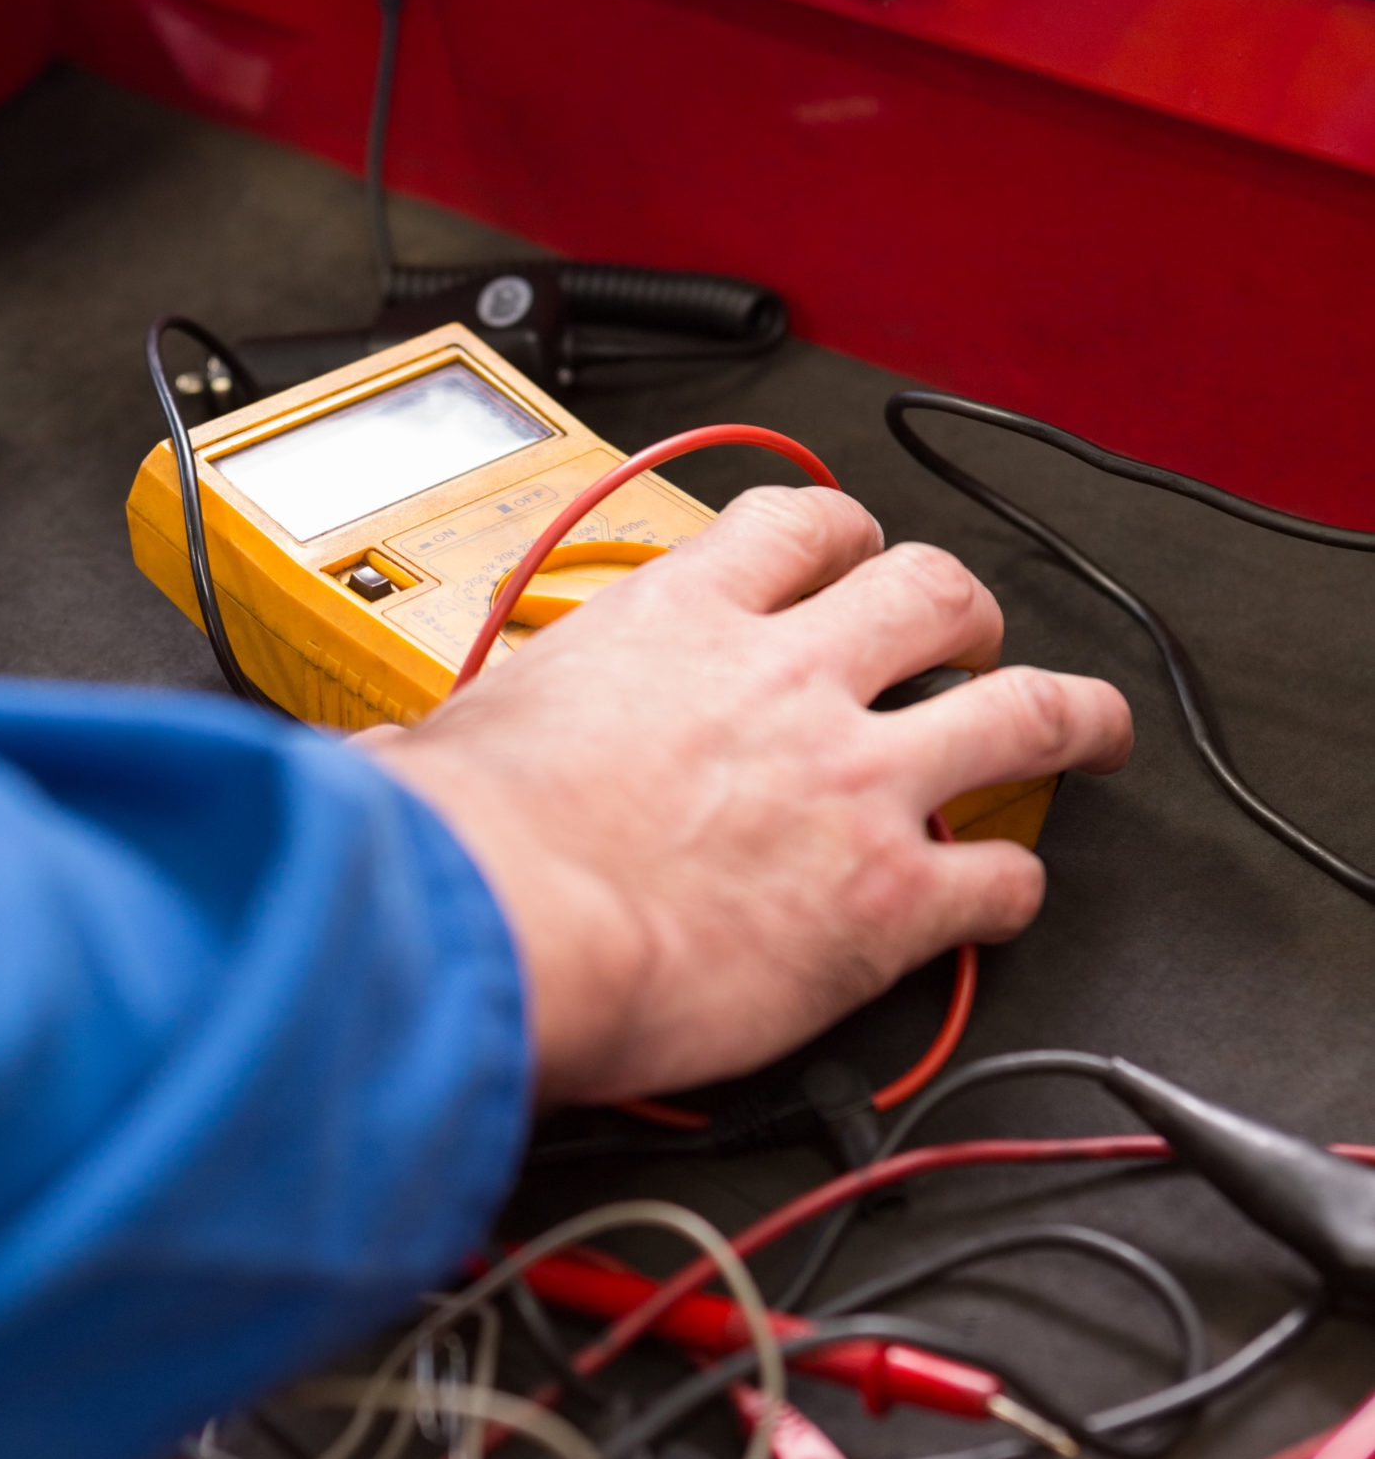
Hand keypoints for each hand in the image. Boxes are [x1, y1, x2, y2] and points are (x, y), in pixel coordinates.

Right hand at [361, 486, 1132, 1106]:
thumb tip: (370, 769)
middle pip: (935, 592)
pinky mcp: (886, 899)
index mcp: (679, 625)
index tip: (849, 559)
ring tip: (1088, 729)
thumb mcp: (442, 745)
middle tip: (970, 640)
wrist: (499, 929)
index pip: (799, 529)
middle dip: (967, 613)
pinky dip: (1014, 886)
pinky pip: (1001, 877)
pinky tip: (1002, 900)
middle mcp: (786, 682)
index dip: (843, 538)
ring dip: (1069, 718)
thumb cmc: (463, 846)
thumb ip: (445, 740)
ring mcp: (854, 784)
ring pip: (1022, 710)